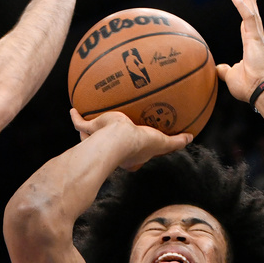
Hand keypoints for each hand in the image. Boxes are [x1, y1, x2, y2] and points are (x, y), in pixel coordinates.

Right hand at [71, 109, 191, 170]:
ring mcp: (100, 138)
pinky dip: (76, 117)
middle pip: (112, 143)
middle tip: (115, 130)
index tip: (138, 141)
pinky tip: (72, 109)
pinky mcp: (91, 128)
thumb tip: (191, 137)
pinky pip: (80, 123)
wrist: (118, 140)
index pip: (133, 151)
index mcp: (130, 153)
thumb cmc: (140, 144)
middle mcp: (113, 147)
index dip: (136, 148)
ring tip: (92, 120)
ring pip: (93, 135)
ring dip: (91, 130)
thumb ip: (175, 142)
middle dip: (112, 139)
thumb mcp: (162, 142)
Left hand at [215, 0, 263, 102]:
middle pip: (252, 15)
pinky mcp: (255, 38)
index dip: (245, 13)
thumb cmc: (248, 87)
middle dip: (249, 0)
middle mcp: (256, 39)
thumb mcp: (231, 75)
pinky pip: (248, 17)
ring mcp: (257, 38)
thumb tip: (218, 68)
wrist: (258, 91)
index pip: (247, 25)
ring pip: (252, 13)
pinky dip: (241, 6)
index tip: (245, 2)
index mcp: (251, 46)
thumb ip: (225, 70)